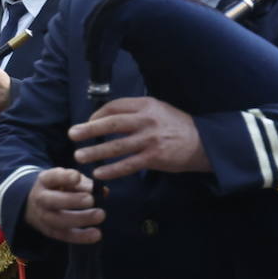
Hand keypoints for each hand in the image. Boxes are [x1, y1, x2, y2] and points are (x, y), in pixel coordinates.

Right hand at [25, 167, 103, 243]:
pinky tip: (96, 235)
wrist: (38, 204)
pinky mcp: (50, 231)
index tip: (77, 177)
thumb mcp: (69, 179)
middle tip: (91, 200)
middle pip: (52, 201)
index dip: (64, 177)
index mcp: (45, 180)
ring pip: (58, 220)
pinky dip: (81, 236)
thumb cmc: (60, 187)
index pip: (52, 177)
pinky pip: (64, 235)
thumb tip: (103, 191)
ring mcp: (43, 216)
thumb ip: (85, 184)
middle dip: (72, 200)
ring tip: (100, 216)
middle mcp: (40, 198)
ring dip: (80, 219)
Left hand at [69, 96, 210, 179]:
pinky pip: (128, 165)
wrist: (203, 142)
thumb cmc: (178, 125)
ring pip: (116, 146)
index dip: (97, 115)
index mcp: (147, 105)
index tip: (87, 123)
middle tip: (73, 135)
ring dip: (95, 152)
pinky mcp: (154, 157)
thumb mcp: (159, 109)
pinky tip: (99, 173)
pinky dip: (112, 170)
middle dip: (89, 130)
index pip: (115, 107)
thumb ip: (137, 112)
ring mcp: (150, 140)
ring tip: (80, 156)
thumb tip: (109, 118)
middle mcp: (147, 120)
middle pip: (111, 124)